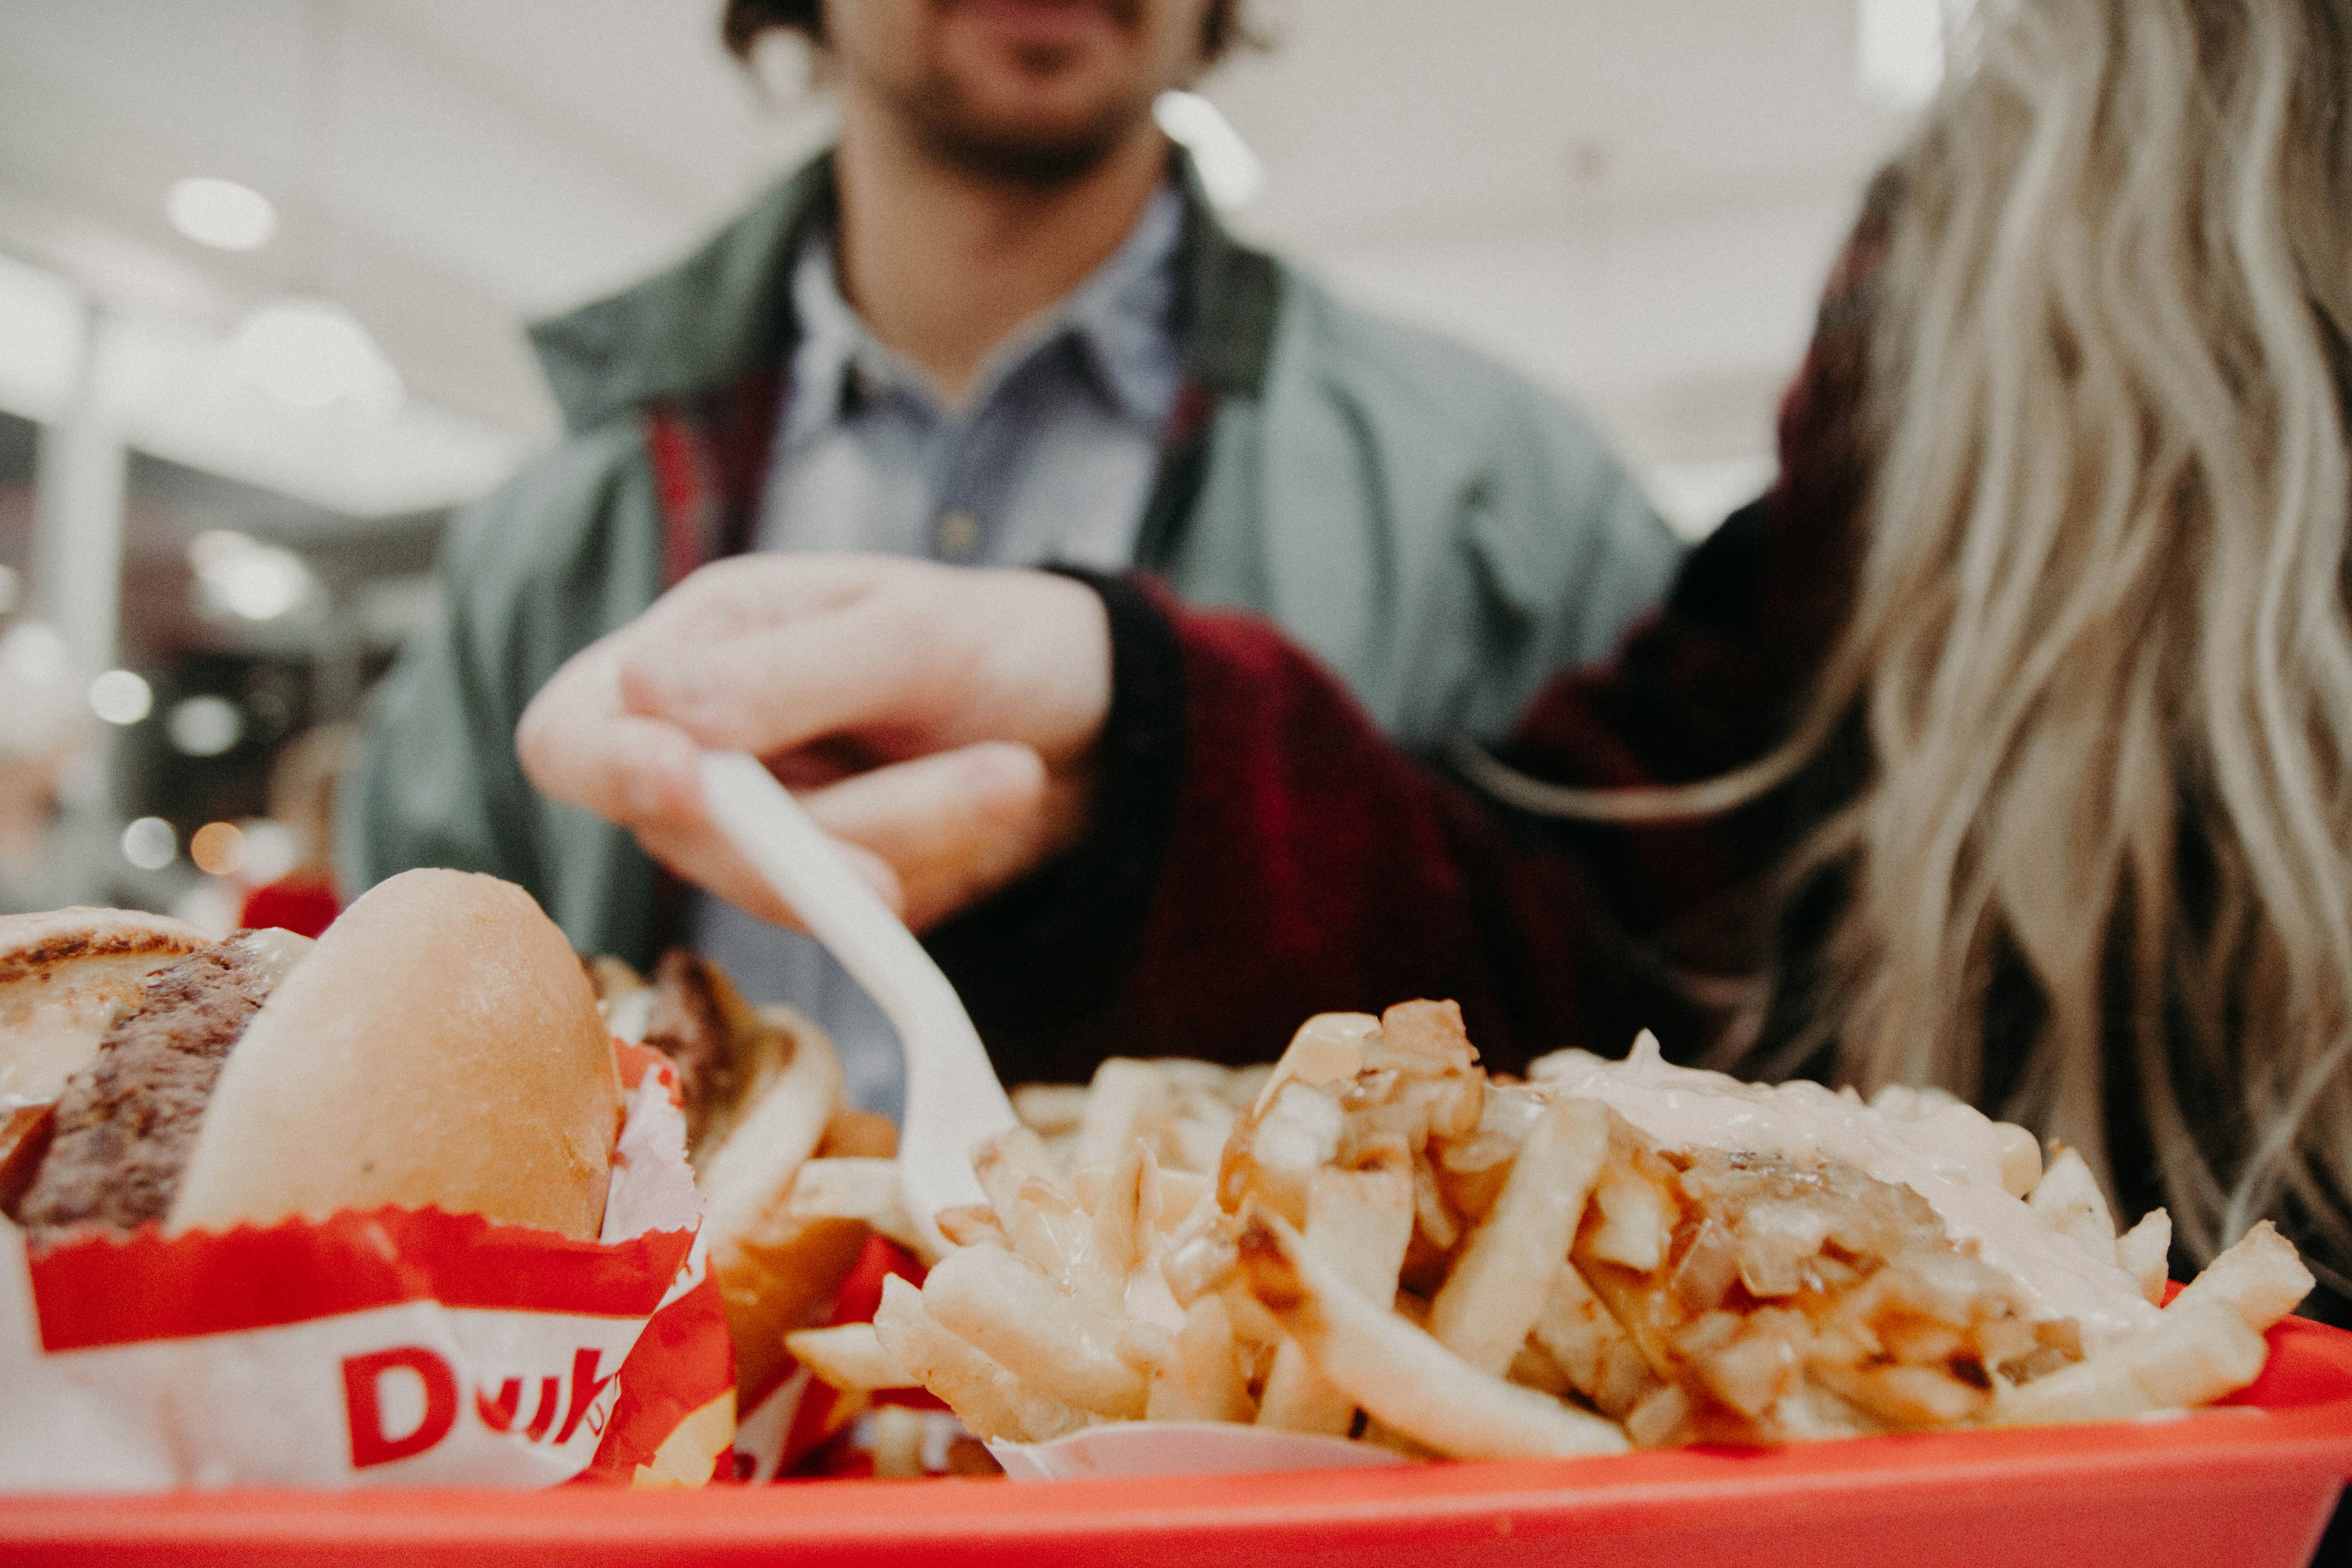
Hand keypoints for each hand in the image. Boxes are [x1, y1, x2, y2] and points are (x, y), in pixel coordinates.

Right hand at [516, 555, 1113, 932]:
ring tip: (1014, 775)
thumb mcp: (910, 631)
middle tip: (987, 779)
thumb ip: (784, 672)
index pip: (573, 732)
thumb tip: (647, 694)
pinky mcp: (825, 897)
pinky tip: (993, 803)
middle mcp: (704, 748)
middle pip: (690, 834)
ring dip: (911, 835)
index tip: (688, 782)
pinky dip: (930, 867)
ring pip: (783, 888)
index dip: (607, 768)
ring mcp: (760, 834)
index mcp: (697, 646)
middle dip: (834, 824)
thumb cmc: (993, 641)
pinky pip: (847, 922)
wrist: (1092, 719)